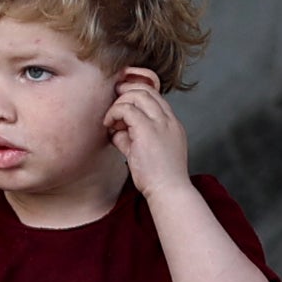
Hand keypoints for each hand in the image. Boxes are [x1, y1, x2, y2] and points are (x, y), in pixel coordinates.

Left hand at [105, 68, 189, 191]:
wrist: (169, 192)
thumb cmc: (158, 178)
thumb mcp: (145, 152)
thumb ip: (132, 139)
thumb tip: (116, 132)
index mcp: (172, 125)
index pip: (156, 96)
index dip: (137, 93)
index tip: (122, 101)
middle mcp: (168, 120)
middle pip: (148, 90)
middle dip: (127, 90)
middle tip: (113, 97)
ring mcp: (160, 124)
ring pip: (138, 95)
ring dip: (120, 102)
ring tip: (110, 119)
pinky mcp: (148, 130)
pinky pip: (127, 109)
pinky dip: (115, 113)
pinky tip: (109, 125)